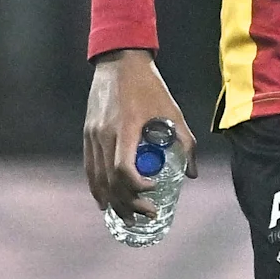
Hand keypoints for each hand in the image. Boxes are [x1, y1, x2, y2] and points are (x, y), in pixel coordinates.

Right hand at [83, 49, 194, 215]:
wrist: (119, 61)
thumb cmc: (149, 86)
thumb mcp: (172, 112)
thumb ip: (184, 143)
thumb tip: (191, 173)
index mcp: (126, 128)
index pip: (124, 169)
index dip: (137, 186)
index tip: (154, 189)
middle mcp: (105, 134)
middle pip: (110, 180)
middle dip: (128, 203)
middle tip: (147, 214)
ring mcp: (93, 135)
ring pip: (98, 178)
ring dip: (112, 201)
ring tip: (127, 218)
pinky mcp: (88, 134)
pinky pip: (90, 168)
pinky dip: (97, 188)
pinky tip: (105, 202)